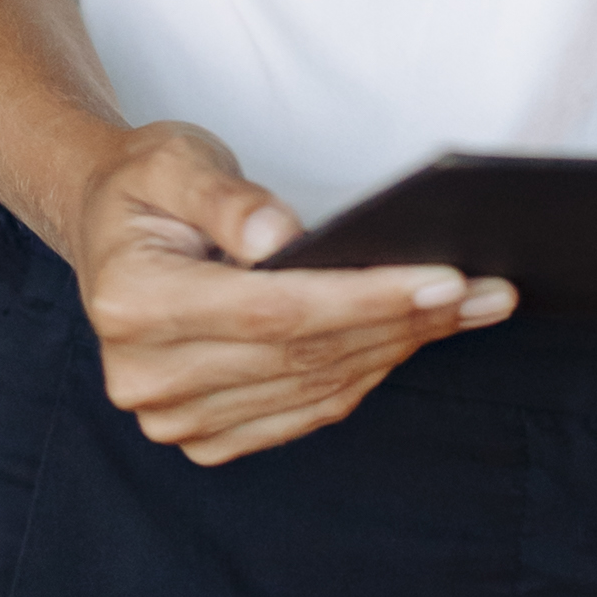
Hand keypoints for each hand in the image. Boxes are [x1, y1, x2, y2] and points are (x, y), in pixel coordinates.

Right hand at [62, 123, 514, 467]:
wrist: (109, 232)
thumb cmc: (146, 186)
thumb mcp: (172, 159)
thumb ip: (223, 196)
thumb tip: (280, 235)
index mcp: (131, 303)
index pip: (272, 312)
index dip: (364, 299)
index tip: (445, 278)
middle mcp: (146, 377)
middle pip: (303, 356)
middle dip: (403, 321)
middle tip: (486, 290)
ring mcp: (174, 418)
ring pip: (314, 390)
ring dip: (399, 350)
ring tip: (471, 309)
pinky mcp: (205, 437)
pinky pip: (304, 412)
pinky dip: (366, 375)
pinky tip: (413, 338)